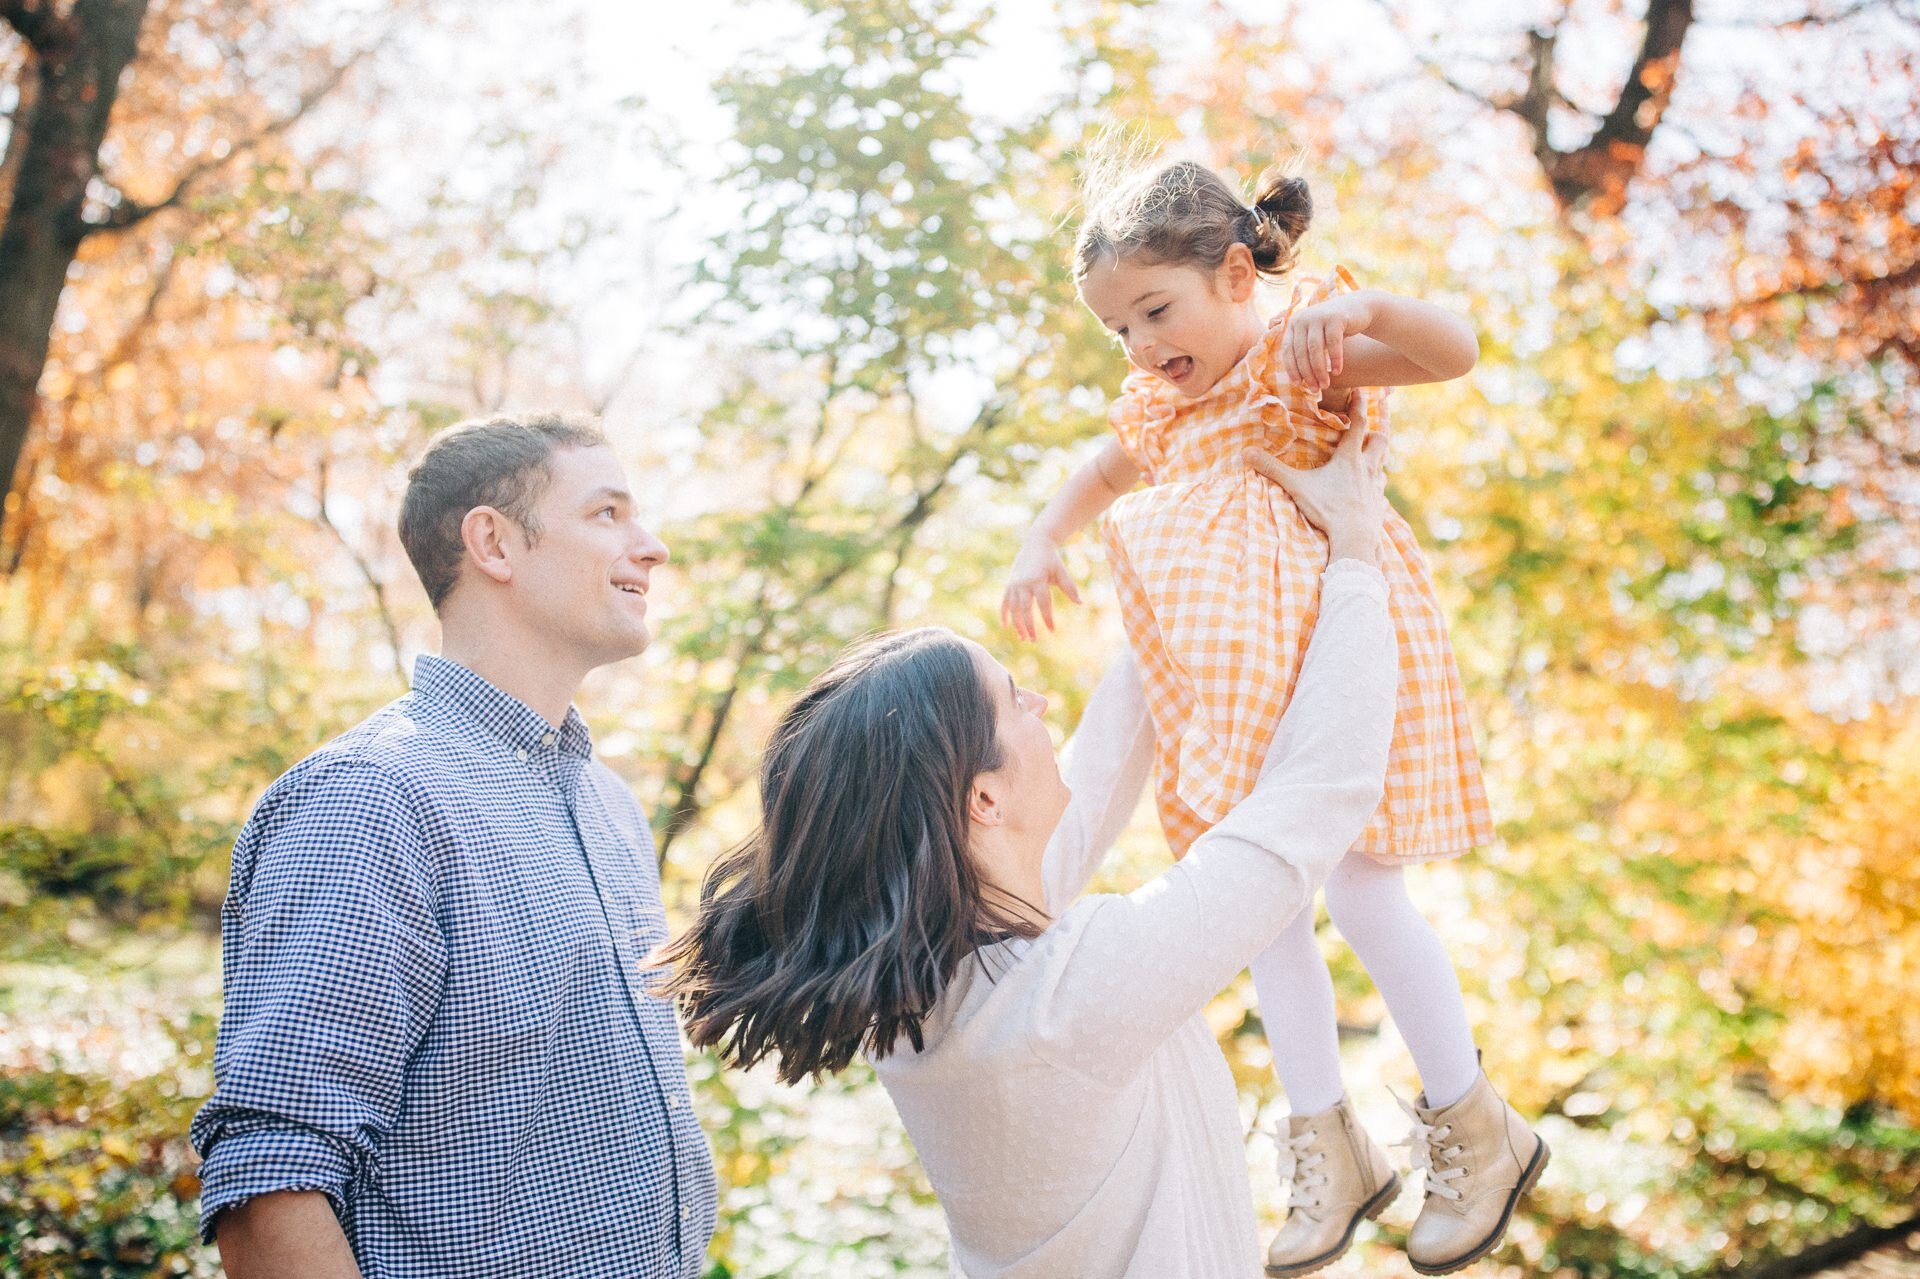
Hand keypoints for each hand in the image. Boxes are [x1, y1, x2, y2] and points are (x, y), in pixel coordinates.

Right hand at [1001, 535, 1082, 640]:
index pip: (1043, 603)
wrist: (1035, 544)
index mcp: (1038, 579)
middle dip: (1029, 626)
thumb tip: (1080, 603)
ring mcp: (1014, 584)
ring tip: (1023, 638)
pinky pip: (1004, 602)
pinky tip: (1005, 626)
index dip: (1047, 618)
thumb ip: (1069, 588)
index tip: (1052, 631)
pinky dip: (1004, 614)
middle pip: (1025, 609)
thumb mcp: (1061, 572)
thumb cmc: (1052, 560)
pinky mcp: (1008, 585)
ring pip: (1013, 608)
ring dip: (1017, 624)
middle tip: (1033, 640)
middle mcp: (1024, 583)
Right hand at [1243, 396, 1387, 565]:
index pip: (1358, 424)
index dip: (1360, 405)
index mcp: (1349, 458)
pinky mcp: (1378, 504)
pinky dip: (1376, 482)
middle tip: (1372, 426)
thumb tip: (1245, 453)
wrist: (1354, 537)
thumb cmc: (1327, 508)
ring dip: (1377, 457)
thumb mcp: (1296, 486)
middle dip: (1377, 430)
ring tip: (1370, 457)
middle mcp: (1367, 468)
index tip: (1363, 391)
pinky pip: (1380, 487)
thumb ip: (1272, 469)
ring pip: (1382, 464)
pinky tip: (1370, 488)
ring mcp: (1375, 486)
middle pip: (1380, 441)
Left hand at [1282, 292, 1375, 390]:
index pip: (1288, 350)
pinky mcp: (1335, 317)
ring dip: (1319, 370)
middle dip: (1308, 374)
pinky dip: (1334, 360)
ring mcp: (1318, 316)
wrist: (1358, 308)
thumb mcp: (1316, 337)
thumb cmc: (1333, 329)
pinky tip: (1337, 372)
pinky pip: (1333, 343)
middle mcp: (1303, 318)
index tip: (1299, 385)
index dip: (1292, 369)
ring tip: (1325, 385)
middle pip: (1301, 352)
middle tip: (1315, 389)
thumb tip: (1297, 382)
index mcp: (1294, 324)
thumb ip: (1304, 352)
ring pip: (1315, 349)